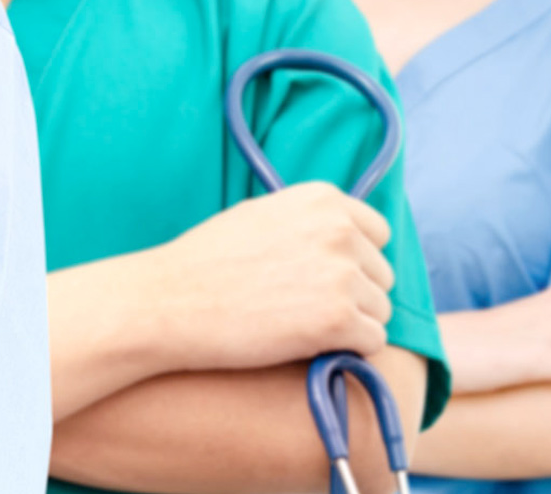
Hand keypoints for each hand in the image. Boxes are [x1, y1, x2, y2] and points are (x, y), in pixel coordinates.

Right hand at [149, 182, 394, 371]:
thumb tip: (348, 239)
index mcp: (323, 200)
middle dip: (353, 295)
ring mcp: (342, 275)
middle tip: (303, 308)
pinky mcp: (338, 320)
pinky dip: (347, 351)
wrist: (169, 303)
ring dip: (349, 325)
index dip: (354, 261)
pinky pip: (372, 341)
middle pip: (381, 275)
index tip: (323, 279)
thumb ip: (309, 221)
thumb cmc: (205, 263)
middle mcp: (340, 231)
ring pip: (380, 310)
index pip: (378, 233)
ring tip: (299, 326)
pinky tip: (308, 346)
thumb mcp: (261, 215)